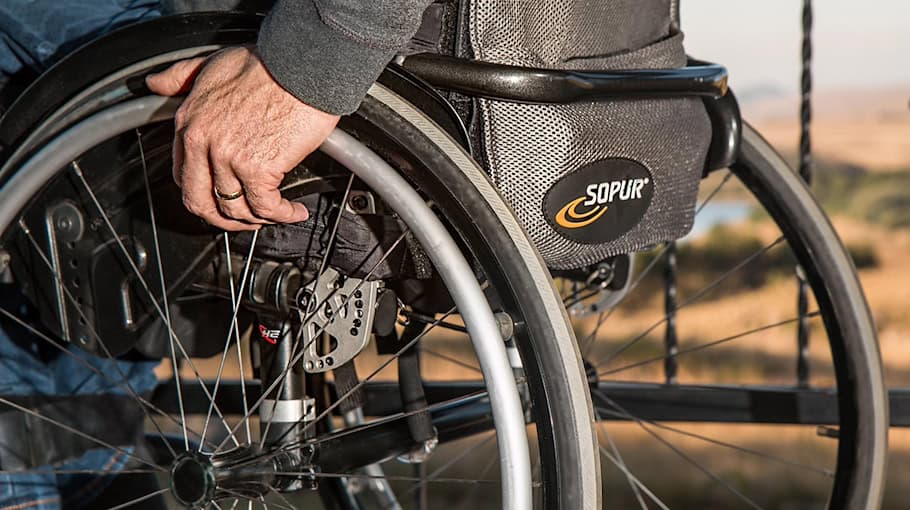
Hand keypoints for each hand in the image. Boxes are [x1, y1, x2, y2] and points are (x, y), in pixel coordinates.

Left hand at [146, 47, 339, 230]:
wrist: (302, 64)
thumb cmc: (267, 63)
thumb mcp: (211, 63)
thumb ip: (181, 76)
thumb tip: (156, 83)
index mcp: (189, 122)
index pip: (184, 176)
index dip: (204, 194)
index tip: (222, 196)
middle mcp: (203, 143)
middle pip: (201, 202)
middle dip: (223, 220)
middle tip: (245, 220)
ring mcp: (229, 158)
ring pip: (235, 210)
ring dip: (258, 220)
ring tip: (276, 214)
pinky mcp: (259, 168)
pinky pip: (266, 207)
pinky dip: (282, 215)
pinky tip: (294, 210)